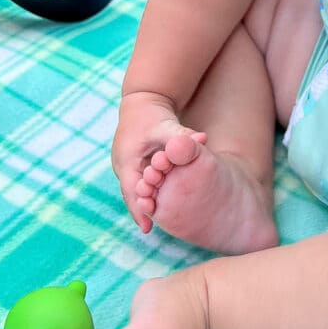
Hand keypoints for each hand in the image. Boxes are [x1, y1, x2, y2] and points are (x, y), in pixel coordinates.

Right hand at [111, 91, 188, 232]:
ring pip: (137, 189)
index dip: (139, 209)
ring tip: (156, 222)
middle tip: (153, 229)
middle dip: (143, 209)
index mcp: (126, 159)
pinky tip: (160, 205)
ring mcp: (129, 165)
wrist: (143, 99)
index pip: (131, 190)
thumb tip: (203, 139)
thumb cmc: (152, 113)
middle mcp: (124, 164)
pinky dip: (150, 192)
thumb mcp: (165, 125)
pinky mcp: (136, 163)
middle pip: (133, 193)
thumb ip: (181, 136)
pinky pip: (142, 182)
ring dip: (147, 202)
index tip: (148, 228)